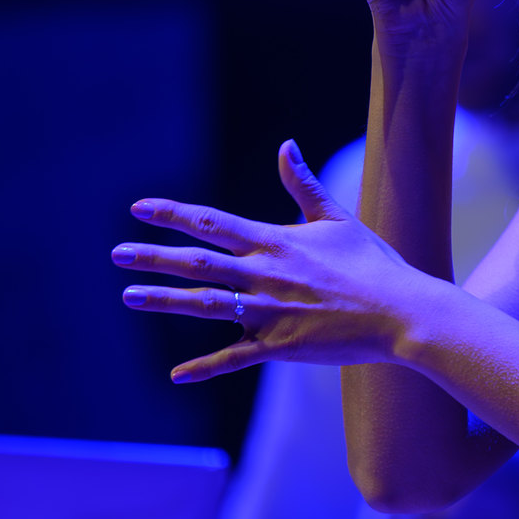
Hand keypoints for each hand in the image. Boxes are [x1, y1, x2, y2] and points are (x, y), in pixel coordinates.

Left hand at [112, 140, 441, 381]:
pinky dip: (204, 367)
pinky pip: (234, 358)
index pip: (213, 223)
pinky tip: (176, 374)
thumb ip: (304, 185)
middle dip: (153, 257)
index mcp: (276, 242)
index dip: (174, 214)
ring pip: (205, 305)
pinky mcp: (280, 346)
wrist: (401, 312)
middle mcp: (265, 275)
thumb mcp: (337, 218)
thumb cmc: (373, 264)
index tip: (140, 208)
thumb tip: (285, 145)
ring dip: (165, 300)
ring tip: (130, 296)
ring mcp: (269, 312)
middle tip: (116, 254)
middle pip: (198, 263)